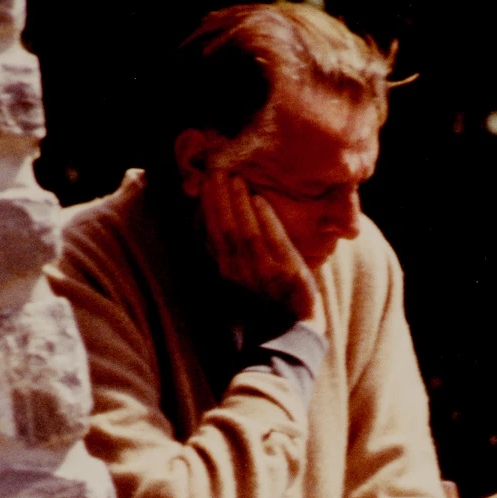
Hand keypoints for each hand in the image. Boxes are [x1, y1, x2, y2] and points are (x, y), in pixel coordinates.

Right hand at [199, 170, 322, 326]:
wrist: (292, 327)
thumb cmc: (266, 296)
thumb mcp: (241, 274)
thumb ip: (230, 250)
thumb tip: (214, 217)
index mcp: (226, 271)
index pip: (211, 234)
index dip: (207, 207)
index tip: (204, 183)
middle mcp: (239, 273)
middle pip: (224, 229)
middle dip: (219, 198)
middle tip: (216, 170)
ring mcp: (263, 273)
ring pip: (245, 233)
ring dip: (238, 203)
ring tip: (235, 178)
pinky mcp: (287, 273)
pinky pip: (273, 241)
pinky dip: (265, 219)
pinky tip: (259, 199)